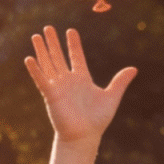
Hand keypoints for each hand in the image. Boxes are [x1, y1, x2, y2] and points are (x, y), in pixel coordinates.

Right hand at [23, 26, 135, 147]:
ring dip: (42, 50)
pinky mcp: (51, 94)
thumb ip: (120, 82)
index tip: (70, 31)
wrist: (85, 135)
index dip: (73, 44)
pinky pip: (41, 79)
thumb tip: (134, 69)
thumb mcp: (112, 97)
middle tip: (48, 27)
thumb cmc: (97, 119)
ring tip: (36, 36)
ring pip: (48, 64)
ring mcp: (58, 87)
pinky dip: (35, 69)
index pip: (76, 57)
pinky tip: (29, 58)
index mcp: (82, 79)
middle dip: (53, 42)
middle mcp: (68, 80)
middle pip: (58, 56)